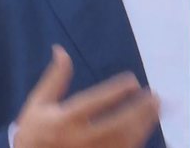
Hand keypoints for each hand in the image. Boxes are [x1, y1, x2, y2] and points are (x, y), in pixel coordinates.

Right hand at [13, 45, 159, 147]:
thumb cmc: (33, 131)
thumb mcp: (38, 102)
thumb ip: (54, 78)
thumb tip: (60, 50)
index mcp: (63, 121)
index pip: (93, 104)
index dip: (114, 92)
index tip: (132, 81)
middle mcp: (78, 140)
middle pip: (115, 126)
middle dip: (138, 111)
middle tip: (154, 96)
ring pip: (122, 142)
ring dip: (143, 125)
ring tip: (156, 109)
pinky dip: (136, 140)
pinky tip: (146, 127)